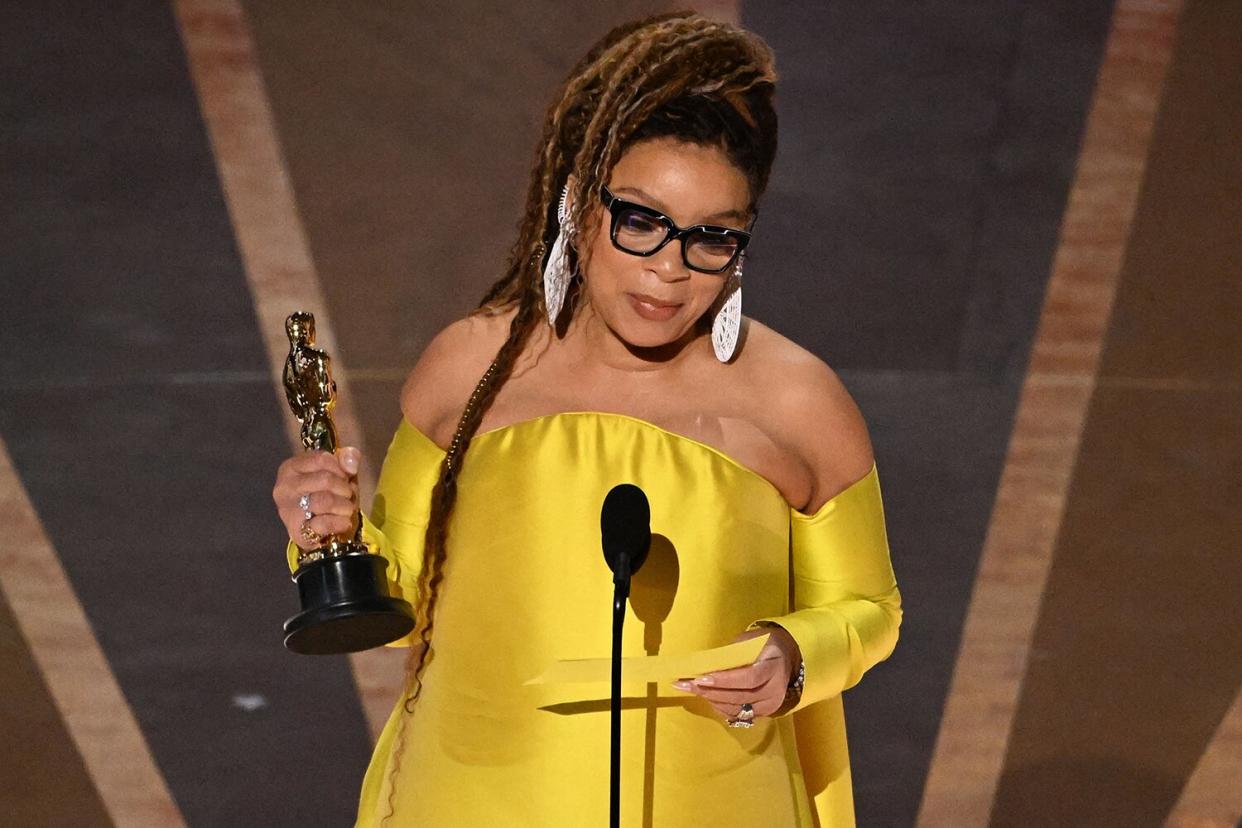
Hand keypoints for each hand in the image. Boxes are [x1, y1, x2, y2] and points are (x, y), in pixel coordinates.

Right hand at [271, 447, 361, 549]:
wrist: (315, 528)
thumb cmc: (325, 493)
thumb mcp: (337, 471)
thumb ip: (346, 458)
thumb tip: (350, 464)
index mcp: (290, 468)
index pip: (321, 459)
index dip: (340, 468)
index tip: (344, 477)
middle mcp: (284, 488)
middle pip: (325, 480)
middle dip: (344, 488)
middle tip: (347, 495)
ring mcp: (288, 511)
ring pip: (326, 501)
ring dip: (345, 505)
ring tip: (346, 508)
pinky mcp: (297, 531)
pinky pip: (324, 524)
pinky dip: (341, 522)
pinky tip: (344, 522)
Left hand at [672, 626, 801, 721]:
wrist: (787, 657)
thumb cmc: (763, 645)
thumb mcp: (749, 641)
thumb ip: (730, 654)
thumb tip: (705, 665)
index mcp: (773, 666)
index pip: (749, 677)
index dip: (724, 680)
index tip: (701, 678)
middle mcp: (774, 689)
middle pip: (741, 696)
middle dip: (711, 692)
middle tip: (687, 685)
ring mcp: (770, 705)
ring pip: (738, 709)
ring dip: (712, 700)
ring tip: (692, 690)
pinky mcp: (765, 713)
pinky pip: (739, 716)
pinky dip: (721, 708)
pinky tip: (707, 698)